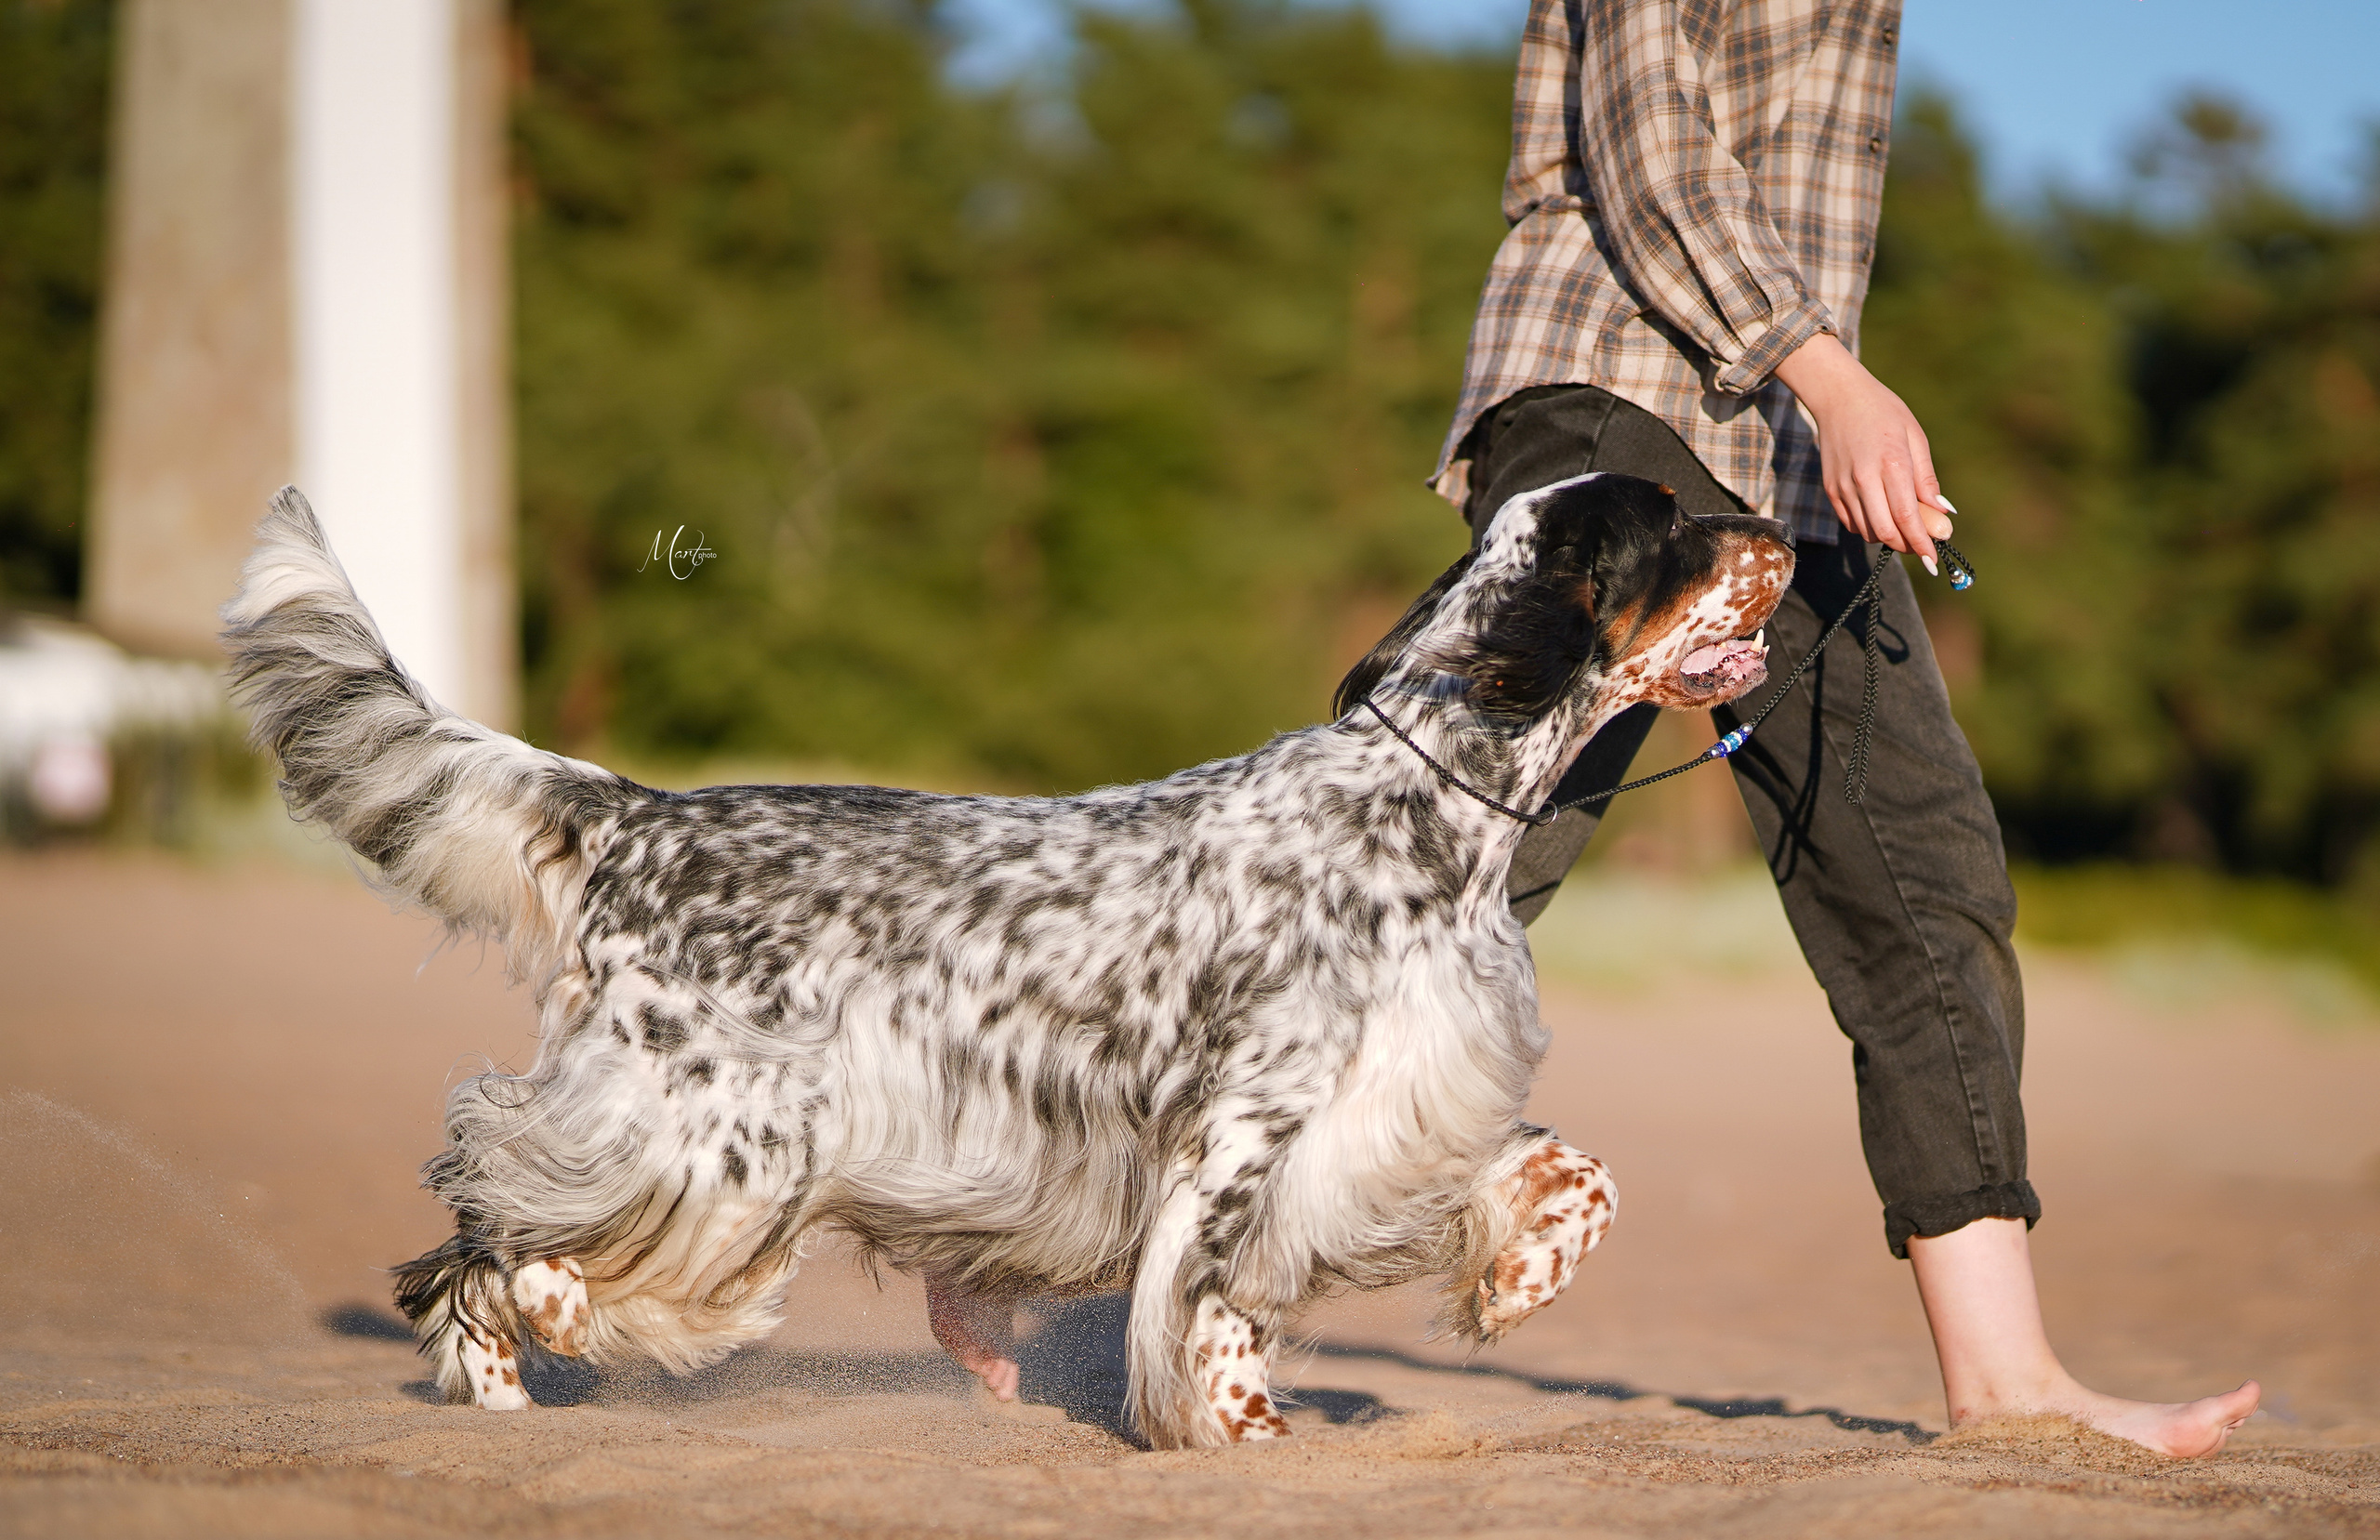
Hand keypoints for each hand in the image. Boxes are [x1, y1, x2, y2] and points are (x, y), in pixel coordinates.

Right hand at [1775, 333, 1952, 560]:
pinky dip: (1869, 528)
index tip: (1933, 558)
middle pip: (1884, 532)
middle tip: (1922, 545)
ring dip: (1888, 537)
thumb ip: (1926, 478)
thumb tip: (1941, 512)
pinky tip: (1881, 514)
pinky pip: (1851, 522)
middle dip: (1906, 546)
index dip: (1921, 542)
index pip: (1906, 517)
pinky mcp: (1831, 489)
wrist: (1838, 397)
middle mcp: (1864, 479)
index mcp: (1891, 463)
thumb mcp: (1914, 436)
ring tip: (1903, 526)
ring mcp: (1843, 486)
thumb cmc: (1883, 412)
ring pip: (1867, 531)